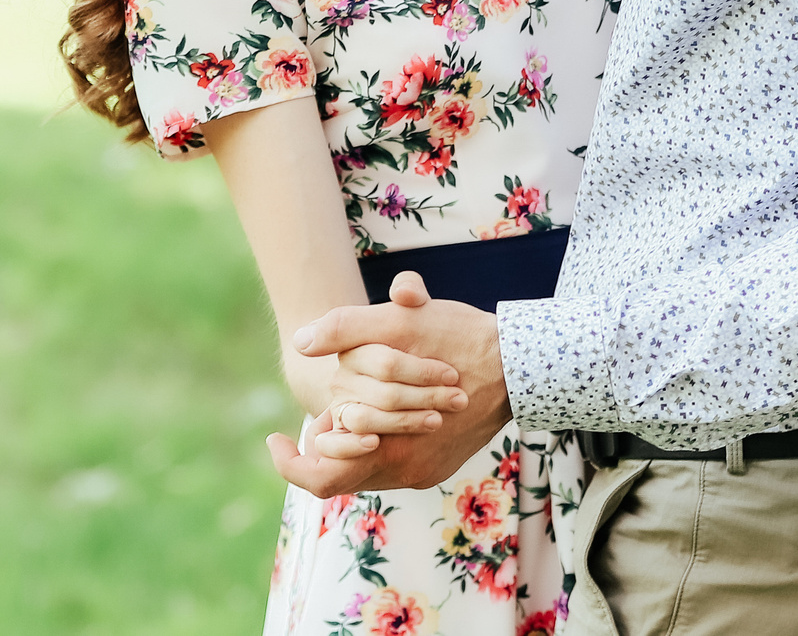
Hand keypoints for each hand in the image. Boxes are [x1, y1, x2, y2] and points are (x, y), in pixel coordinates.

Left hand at [267, 273, 513, 495]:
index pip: (321, 476)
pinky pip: (394, 461)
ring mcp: (424, 471)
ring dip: (353, 435)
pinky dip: (381, 437)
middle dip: (324, 436)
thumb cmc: (461, 340)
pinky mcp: (439, 466)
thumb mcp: (403, 321)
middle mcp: (404, 470)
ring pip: (367, 464)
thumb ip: (350, 327)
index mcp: (387, 446)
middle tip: (324, 406)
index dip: (290, 462)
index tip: (275, 436)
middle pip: (340, 469)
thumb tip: (303, 339)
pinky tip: (385, 405)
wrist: (521, 365)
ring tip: (352, 399)